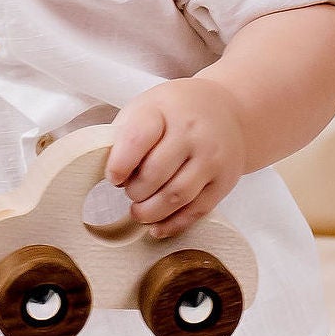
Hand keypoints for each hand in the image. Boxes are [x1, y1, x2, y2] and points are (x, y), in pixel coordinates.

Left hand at [103, 77, 246, 239]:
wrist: (229, 111)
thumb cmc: (177, 112)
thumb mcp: (147, 108)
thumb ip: (125, 136)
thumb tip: (104, 174)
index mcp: (165, 111)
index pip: (136, 140)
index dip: (119, 165)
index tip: (114, 177)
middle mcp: (192, 133)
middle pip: (155, 174)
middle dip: (135, 191)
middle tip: (130, 191)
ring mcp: (212, 158)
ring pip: (176, 197)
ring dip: (150, 212)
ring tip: (139, 211)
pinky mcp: (224, 181)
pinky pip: (196, 211)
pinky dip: (172, 225)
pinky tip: (157, 227)